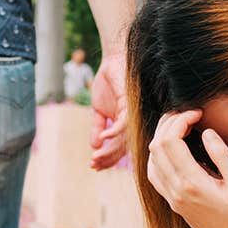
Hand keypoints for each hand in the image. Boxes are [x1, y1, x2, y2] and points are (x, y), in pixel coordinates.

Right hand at [89, 53, 127, 169]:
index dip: (107, 158)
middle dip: (107, 159)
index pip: (118, 148)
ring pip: (124, 140)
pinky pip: (123, 124)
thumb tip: (94, 146)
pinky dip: (112, 132)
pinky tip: (102, 139)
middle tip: (94, 166)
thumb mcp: (99, 110)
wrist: (113, 61)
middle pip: (122, 148)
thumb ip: (98, 128)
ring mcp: (133, 117)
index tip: (94, 166)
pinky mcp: (131, 106)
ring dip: (109, 151)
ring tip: (95, 158)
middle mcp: (133, 124)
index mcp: (126, 127)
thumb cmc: (108, 83)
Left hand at [146, 109, 227, 227]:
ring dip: (161, 138)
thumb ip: (222, 155)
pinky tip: (174, 149)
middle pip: (156, 146)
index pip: (171, 141)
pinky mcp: (173, 202)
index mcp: (191, 184)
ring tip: (180, 127)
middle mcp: (176, 191)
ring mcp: (172, 198)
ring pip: (151, 159)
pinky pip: (154, 174)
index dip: (180, 120)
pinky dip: (158, 156)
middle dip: (168, 124)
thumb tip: (206, 132)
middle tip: (187, 114)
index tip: (197, 113)